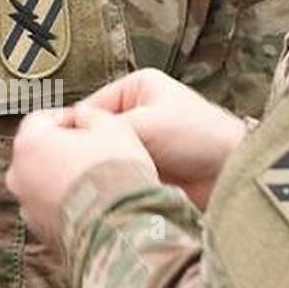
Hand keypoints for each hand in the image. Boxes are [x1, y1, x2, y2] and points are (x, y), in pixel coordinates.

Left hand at [6, 107, 155, 249]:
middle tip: (94, 151)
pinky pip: (52, 209)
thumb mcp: (111, 126)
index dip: (67, 118)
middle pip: (38, 152)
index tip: (88, 124)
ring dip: (63, 178)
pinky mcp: (40, 232)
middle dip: (63, 149)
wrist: (120, 227)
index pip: (41, 119)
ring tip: (96, 181)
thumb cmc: (114, 171)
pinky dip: (66, 203)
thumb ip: (91, 114)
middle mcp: (18, 175)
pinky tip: (93, 205)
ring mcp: (26, 207)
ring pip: (43, 183)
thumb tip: (83, 116)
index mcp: (29, 143)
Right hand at [77, 69, 247, 209]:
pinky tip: (99, 198)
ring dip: (97, 175)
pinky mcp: (143, 172)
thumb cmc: (201, 138)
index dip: (71, 134)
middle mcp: (133, 114)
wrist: (235, 176)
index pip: (86, 111)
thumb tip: (65, 141)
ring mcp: (138, 145)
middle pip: (92, 137)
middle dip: (83, 156)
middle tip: (67, 177)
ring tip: (85, 190)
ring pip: (102, 160)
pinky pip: (115, 179)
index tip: (53, 156)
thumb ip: (106, 129)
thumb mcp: (148, 123)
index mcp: (134, 89)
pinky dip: (109, 188)